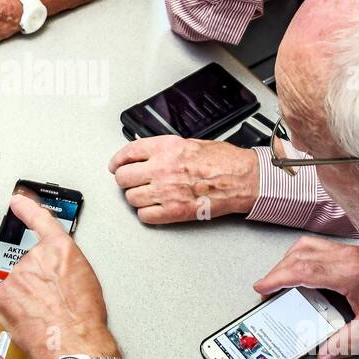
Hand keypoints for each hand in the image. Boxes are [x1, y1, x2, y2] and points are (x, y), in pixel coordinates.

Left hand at [0, 194, 117, 358]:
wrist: (74, 344)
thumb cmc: (85, 319)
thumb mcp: (86, 279)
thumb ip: (66, 264)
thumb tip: (56, 269)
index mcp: (61, 249)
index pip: (40, 219)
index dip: (27, 207)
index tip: (17, 200)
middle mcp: (36, 256)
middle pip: (29, 264)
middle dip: (36, 281)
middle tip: (51, 301)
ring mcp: (17, 274)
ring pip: (16, 283)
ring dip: (25, 297)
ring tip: (44, 313)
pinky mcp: (3, 293)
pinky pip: (6, 299)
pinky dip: (14, 308)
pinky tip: (31, 318)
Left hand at [109, 136, 259, 223]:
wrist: (243, 179)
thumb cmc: (224, 161)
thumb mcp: (190, 143)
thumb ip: (165, 149)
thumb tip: (147, 154)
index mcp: (166, 148)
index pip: (127, 153)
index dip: (117, 161)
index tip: (115, 166)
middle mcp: (162, 168)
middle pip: (123, 178)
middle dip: (125, 180)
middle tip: (132, 182)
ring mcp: (166, 191)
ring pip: (131, 198)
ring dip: (136, 198)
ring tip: (146, 195)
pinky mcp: (174, 211)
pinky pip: (145, 216)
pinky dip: (146, 214)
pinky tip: (154, 208)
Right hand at [254, 237, 358, 358]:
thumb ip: (346, 343)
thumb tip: (325, 355)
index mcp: (349, 273)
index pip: (303, 270)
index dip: (278, 278)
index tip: (262, 287)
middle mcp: (346, 257)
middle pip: (299, 255)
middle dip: (278, 271)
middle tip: (266, 289)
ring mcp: (348, 251)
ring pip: (306, 246)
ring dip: (288, 261)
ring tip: (280, 280)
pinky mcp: (350, 251)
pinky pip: (316, 247)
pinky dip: (301, 257)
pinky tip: (301, 271)